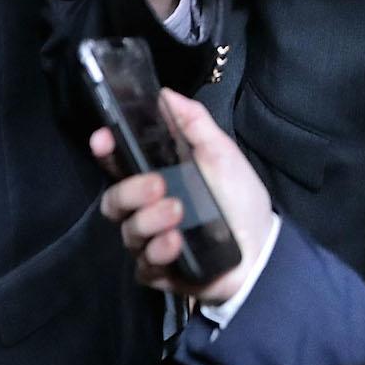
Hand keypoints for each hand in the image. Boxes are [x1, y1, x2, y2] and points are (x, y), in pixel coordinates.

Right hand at [93, 89, 273, 302]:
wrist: (261, 247)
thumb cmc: (239, 196)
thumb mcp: (221, 153)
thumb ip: (194, 123)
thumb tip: (165, 93)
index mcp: (158, 176)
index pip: (120, 163)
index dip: (107, 150)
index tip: (103, 139)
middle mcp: (147, 208)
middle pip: (115, 200)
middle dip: (131, 191)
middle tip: (159, 185)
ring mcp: (150, 241)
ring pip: (129, 232)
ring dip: (150, 221)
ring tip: (178, 215)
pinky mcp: (159, 271)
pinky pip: (144, 265)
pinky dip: (159, 253)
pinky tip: (177, 244)